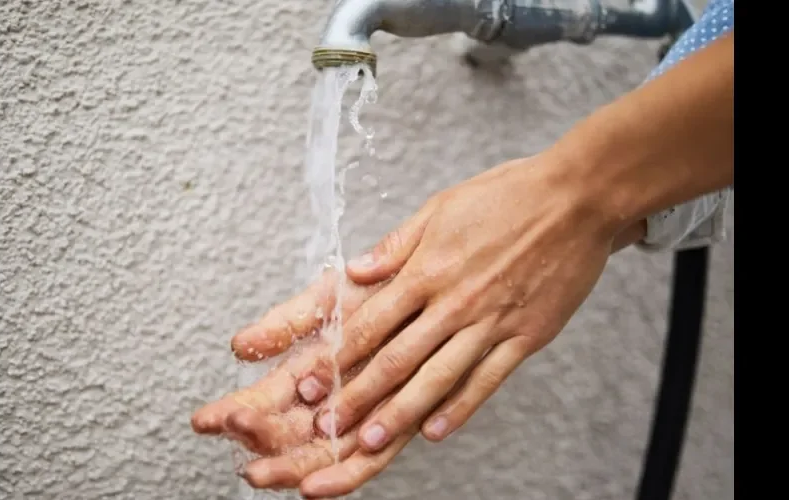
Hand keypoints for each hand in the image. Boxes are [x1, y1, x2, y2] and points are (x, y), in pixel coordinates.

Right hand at [193, 271, 423, 497]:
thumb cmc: (386, 287)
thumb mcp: (331, 298)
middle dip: (258, 441)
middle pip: (289, 432)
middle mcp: (334, 397)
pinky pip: (369, 460)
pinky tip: (314, 488)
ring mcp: (364, 413)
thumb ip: (289, 322)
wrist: (439, 278)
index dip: (236, 410)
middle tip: (235, 441)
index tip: (208, 419)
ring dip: (288, 466)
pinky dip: (343, 475)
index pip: (266, 398)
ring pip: (321, 452)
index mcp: (312, 367)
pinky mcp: (399, 423)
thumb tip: (241, 346)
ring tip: (260, 471)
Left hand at [252, 154, 641, 465]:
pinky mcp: (525, 337)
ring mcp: (491, 323)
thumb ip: (396, 245)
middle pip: (397, 358)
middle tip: (327, 424)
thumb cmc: (508, 196)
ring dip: (401, 412)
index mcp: (429, 270)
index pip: (371, 322)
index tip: (313, 380)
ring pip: (438, 377)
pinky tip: (435, 431)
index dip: (337, 355)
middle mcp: (455, 302)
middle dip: (358, 394)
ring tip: (371, 440)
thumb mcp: (441, 208)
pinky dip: (460, 407)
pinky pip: (486, 380)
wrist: (577, 199)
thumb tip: (355, 271)